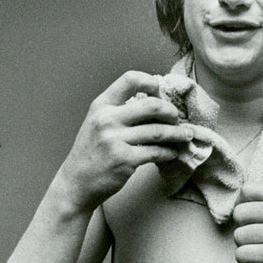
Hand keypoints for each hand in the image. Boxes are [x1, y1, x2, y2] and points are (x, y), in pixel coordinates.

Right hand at [55, 70, 193, 210]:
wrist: (76, 182)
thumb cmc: (92, 152)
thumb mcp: (98, 123)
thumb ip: (120, 111)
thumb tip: (155, 103)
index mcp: (101, 105)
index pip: (129, 79)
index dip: (150, 82)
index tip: (159, 92)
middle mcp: (107, 119)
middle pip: (152, 105)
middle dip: (171, 111)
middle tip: (177, 118)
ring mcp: (115, 140)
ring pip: (158, 131)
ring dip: (177, 133)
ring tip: (186, 135)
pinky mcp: (124, 159)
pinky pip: (156, 152)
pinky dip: (169, 152)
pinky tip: (173, 152)